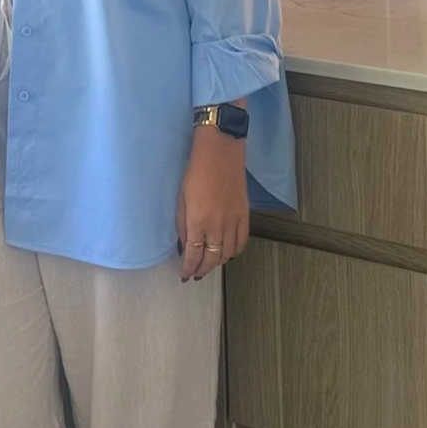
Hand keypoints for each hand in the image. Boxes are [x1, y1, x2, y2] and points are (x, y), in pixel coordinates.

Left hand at [176, 125, 249, 282]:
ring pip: (228, 254)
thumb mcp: (181, 199)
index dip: (188, 268)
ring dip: (218, 263)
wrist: (221, 153)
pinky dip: (234, 252)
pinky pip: (242, 242)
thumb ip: (183, 225)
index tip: (184, 275)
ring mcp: (233, 222)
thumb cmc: (196, 172)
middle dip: (202, 269)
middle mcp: (217, 226)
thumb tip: (184, 246)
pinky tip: (227, 253)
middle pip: (212, 258)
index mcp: (198, 221)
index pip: (193, 254)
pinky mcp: (245, 215)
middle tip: (195, 274)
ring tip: (209, 264)